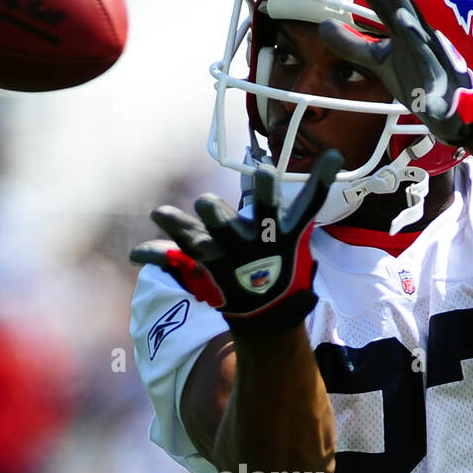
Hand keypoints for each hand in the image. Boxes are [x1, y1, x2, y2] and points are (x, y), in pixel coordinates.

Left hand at [130, 149, 343, 334]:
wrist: (267, 314)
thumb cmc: (285, 265)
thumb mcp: (298, 234)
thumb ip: (307, 196)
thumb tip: (336, 157)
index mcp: (275, 234)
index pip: (273, 210)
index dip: (270, 191)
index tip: (262, 172)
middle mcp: (246, 245)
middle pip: (223, 224)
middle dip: (213, 214)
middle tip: (206, 205)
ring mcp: (221, 259)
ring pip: (193, 239)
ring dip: (177, 225)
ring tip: (160, 215)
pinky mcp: (201, 270)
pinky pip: (171, 260)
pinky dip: (153, 255)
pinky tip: (135, 254)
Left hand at [319, 0, 472, 147]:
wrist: (450, 102)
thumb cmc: (416, 74)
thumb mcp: (380, 59)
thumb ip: (353, 45)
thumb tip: (322, 25)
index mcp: (403, 33)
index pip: (385, 4)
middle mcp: (420, 43)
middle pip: (405, 12)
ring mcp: (433, 67)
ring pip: (423, 48)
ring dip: (413, 33)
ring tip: (400, 18)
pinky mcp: (440, 98)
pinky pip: (434, 100)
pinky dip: (431, 101)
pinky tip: (426, 101)